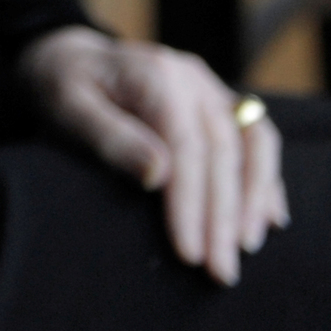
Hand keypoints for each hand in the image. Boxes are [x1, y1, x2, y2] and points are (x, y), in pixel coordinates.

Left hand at [21, 25, 287, 282]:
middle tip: (221, 272)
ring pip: (253, 142)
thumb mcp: (66, 107)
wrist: (67, 58)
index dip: (191, 203)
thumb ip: (109, 136)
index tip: (189, 253)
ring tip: (245, 249)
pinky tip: (269, 218)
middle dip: (224, 216)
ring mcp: (209, 87)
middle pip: (222, 151)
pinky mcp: (218, 102)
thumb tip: (158, 174)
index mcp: (155, 74)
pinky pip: (257, 137)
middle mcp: (192, 78)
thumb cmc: (61, 87)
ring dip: (254, 199)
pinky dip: (266, 178)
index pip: (186, 146)